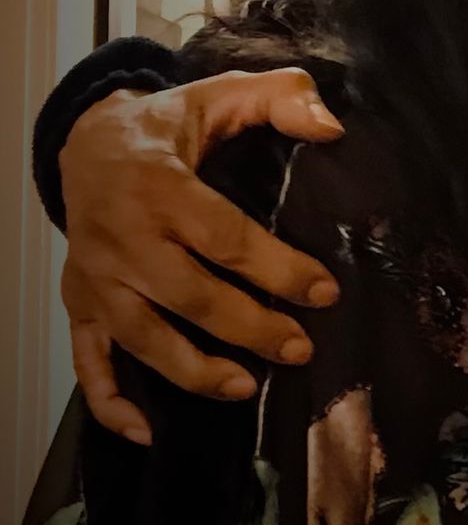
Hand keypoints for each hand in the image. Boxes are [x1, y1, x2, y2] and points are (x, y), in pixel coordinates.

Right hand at [59, 67, 345, 442]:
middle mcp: (122, 239)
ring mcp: (96, 278)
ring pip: (142, 336)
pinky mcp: (79, 303)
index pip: (226, 238)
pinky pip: (87, 361)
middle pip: (189, 296)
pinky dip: (110, 402)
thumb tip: (331, 127)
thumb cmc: (168, 125)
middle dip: (249, 328)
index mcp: (160, 187)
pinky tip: (148, 431)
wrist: (84, 142)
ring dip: (193, 370)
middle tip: (300, 348)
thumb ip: (282, 97)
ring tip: (247, 388)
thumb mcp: (222, 94)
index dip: (278, 269)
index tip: (325, 292)